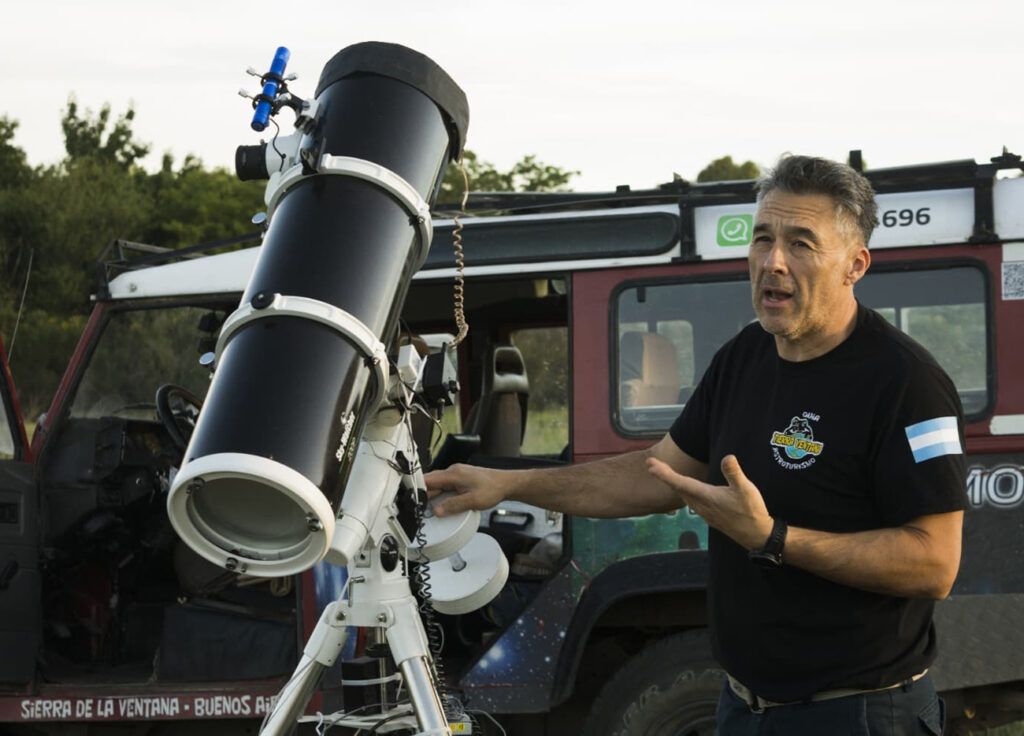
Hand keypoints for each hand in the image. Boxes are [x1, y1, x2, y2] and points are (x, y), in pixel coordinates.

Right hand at [424, 464, 511, 516]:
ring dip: (433, 495)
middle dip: (424, 495)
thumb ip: (453, 505)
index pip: (428, 479)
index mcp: (453, 474)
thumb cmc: (493, 489)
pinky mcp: (461, 479)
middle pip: (431, 482)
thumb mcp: (473, 501)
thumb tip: (436, 511)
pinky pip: (445, 485)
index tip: (412, 500)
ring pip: (438, 484)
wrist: (506, 484)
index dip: (418, 489)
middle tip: (419, 508)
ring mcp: (457, 474)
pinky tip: (442, 503)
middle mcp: (453, 471)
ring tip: (428, 508)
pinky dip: (441, 494)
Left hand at [646, 454, 772, 549]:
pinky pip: (689, 501)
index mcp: (706, 496)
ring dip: (672, 483)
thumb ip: (734, 474)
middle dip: (663, 475)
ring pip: (682, 495)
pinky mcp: (709, 515)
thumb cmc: (751, 511)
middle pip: (677, 488)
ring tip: (663, 473)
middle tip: (651, 464)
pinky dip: (681, 491)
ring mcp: (703, 512)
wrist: (756, 535)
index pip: (679, 483)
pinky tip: (684, 489)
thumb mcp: (746, 490)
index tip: (650, 465)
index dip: (664, 473)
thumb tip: (728, 457)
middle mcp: (700, 505)